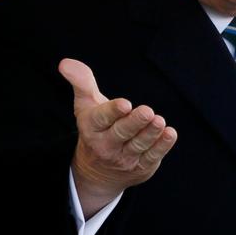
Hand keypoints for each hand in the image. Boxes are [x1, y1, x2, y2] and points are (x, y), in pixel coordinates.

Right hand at [58, 58, 177, 217]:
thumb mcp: (85, 105)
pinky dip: (162, 146)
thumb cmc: (96, 127)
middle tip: (147, 112)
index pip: (101, 118)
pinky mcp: (141, 167)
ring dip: (150, 133)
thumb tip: (65, 63)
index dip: (113, 111)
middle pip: (121, 133)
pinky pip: (152, 156)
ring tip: (159, 121)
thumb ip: (81, 82)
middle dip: (134, 122)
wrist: (98, 171)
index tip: (124, 104)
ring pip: (139, 145)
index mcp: (91, 127)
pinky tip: (170, 134)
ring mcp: (124, 158)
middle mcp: (106, 145)